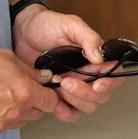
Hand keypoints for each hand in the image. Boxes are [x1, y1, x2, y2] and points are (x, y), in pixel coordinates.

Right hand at [0, 45, 59, 137]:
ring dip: (18, 112)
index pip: (52, 102)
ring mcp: (1, 125)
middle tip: (20, 89)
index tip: (45, 90)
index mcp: (24, 93)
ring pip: (21, 121)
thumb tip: (45, 77)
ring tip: (2, 95)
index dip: (50, 94)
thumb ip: (30, 70)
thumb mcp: (7, 57)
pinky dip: (1, 118)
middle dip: (34, 102)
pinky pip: (3, 127)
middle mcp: (15, 113)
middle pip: (38, 114)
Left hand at [12, 8, 122, 122]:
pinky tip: (56, 104)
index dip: (109, 83)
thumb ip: (88, 38)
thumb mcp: (71, 25)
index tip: (97, 84)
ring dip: (75, 100)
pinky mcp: (59, 96)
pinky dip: (65, 112)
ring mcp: (75, 87)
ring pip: (88, 106)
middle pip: (101, 96)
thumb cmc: (47, 25)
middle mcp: (89, 75)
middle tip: (67, 80)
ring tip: (59, 84)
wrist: (22, 32)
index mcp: (96, 58)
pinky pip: (70, 113)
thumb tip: (100, 58)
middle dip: (86, 92)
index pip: (114, 75)